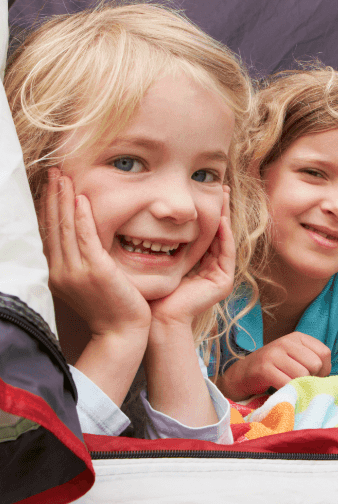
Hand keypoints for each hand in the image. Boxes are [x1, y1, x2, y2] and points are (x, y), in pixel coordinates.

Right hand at [41, 169, 150, 340]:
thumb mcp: (89, 281)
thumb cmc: (112, 306)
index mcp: (57, 273)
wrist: (122, 332)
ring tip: (63, 176)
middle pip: (53, 226)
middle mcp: (61, 271)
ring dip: (63, 199)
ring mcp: (76, 272)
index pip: (50, 232)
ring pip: (65, 228)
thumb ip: (82, 260)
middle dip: (52, 196)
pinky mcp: (95, 272)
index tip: (51, 185)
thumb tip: (81, 237)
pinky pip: (85, 239)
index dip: (49, 207)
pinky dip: (81, 217)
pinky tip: (80, 199)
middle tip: (53, 171)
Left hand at [149, 186, 234, 330]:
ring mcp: (219, 276)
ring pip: (225, 239)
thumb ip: (156, 242)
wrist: (156, 319)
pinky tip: (221, 218)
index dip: (205, 212)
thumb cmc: (150, 292)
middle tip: (219, 186)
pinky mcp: (223, 282)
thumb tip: (142, 217)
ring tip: (224, 196)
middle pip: (218, 233)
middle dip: (219, 209)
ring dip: (225, 216)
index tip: (202, 189)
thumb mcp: (155, 260)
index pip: (203, 233)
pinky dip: (225, 235)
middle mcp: (210, 270)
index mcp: (196, 266)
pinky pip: (226, 252)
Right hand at [216, 331, 331, 399]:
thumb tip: (330, 377)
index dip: (323, 370)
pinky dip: (288, 391)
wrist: (241, 375)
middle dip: (311, 378)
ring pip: (302, 374)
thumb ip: (312, 361)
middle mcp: (286, 341)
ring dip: (299, 386)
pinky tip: (282, 390)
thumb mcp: (294, 358)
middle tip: (299, 383)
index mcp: (298, 337)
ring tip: (289, 386)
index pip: (324, 353)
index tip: (312, 377)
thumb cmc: (274, 369)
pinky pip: (287, 382)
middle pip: (315, 364)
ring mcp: (274, 353)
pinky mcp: (264, 368)